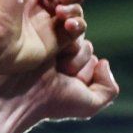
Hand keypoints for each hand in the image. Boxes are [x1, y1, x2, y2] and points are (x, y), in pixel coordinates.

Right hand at [0, 43, 119, 123]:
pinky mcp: (42, 32)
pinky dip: (63, 39)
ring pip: (76, 38)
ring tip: (54, 65)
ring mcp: (51, 44)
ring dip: (70, 53)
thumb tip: (103, 61)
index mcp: (74, 73)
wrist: (23, 93)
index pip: (94, 61)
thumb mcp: (90, 105)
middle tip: (60, 74)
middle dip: (78, 61)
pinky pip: (64, 28)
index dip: (86, 73)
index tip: (70, 83)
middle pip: (86, 48)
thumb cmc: (53, 103)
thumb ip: (109, 89)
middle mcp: (62, 57)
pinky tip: (52, 54)